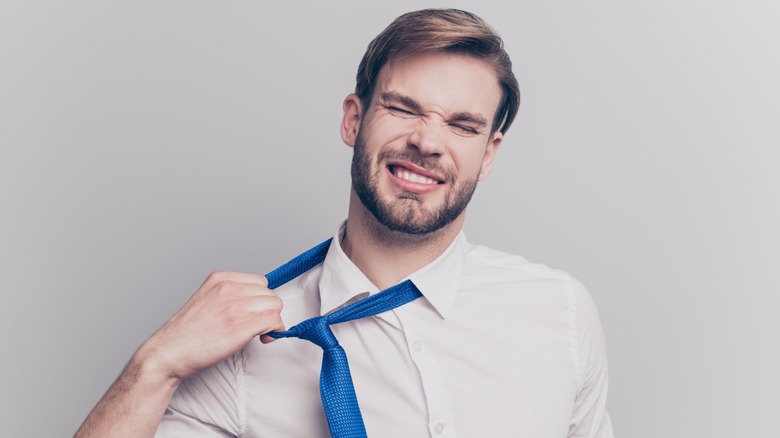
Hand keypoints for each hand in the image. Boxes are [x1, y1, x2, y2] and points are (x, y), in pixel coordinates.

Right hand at [136, 271, 284, 381]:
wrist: (168, 353)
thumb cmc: (185, 334)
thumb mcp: (206, 300)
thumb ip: (228, 295)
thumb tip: (254, 303)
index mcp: (220, 279)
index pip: (260, 282)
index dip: (261, 300)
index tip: (255, 313)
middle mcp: (229, 288)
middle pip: (270, 293)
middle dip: (267, 310)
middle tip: (257, 326)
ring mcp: (236, 305)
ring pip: (275, 305)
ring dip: (272, 321)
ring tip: (259, 333)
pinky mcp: (242, 325)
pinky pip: (274, 320)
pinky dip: (275, 330)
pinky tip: (263, 338)